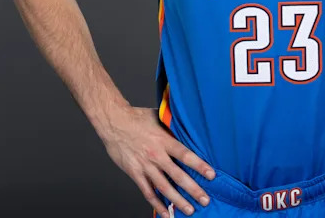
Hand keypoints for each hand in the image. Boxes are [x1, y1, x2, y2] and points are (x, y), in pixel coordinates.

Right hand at [101, 106, 215, 217]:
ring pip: (164, 187)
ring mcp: (145, 166)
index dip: (199, 166)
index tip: (211, 175)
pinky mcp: (135, 173)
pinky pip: (148, 192)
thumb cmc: (136, 117)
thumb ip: (172, 125)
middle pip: (178, 176)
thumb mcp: (158, 117)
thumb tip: (188, 124)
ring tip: (190, 210)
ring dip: (178, 200)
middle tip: (205, 200)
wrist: (113, 122)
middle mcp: (156, 155)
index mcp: (164, 140)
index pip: (186, 155)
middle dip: (193, 189)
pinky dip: (157, 204)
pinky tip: (166, 213)